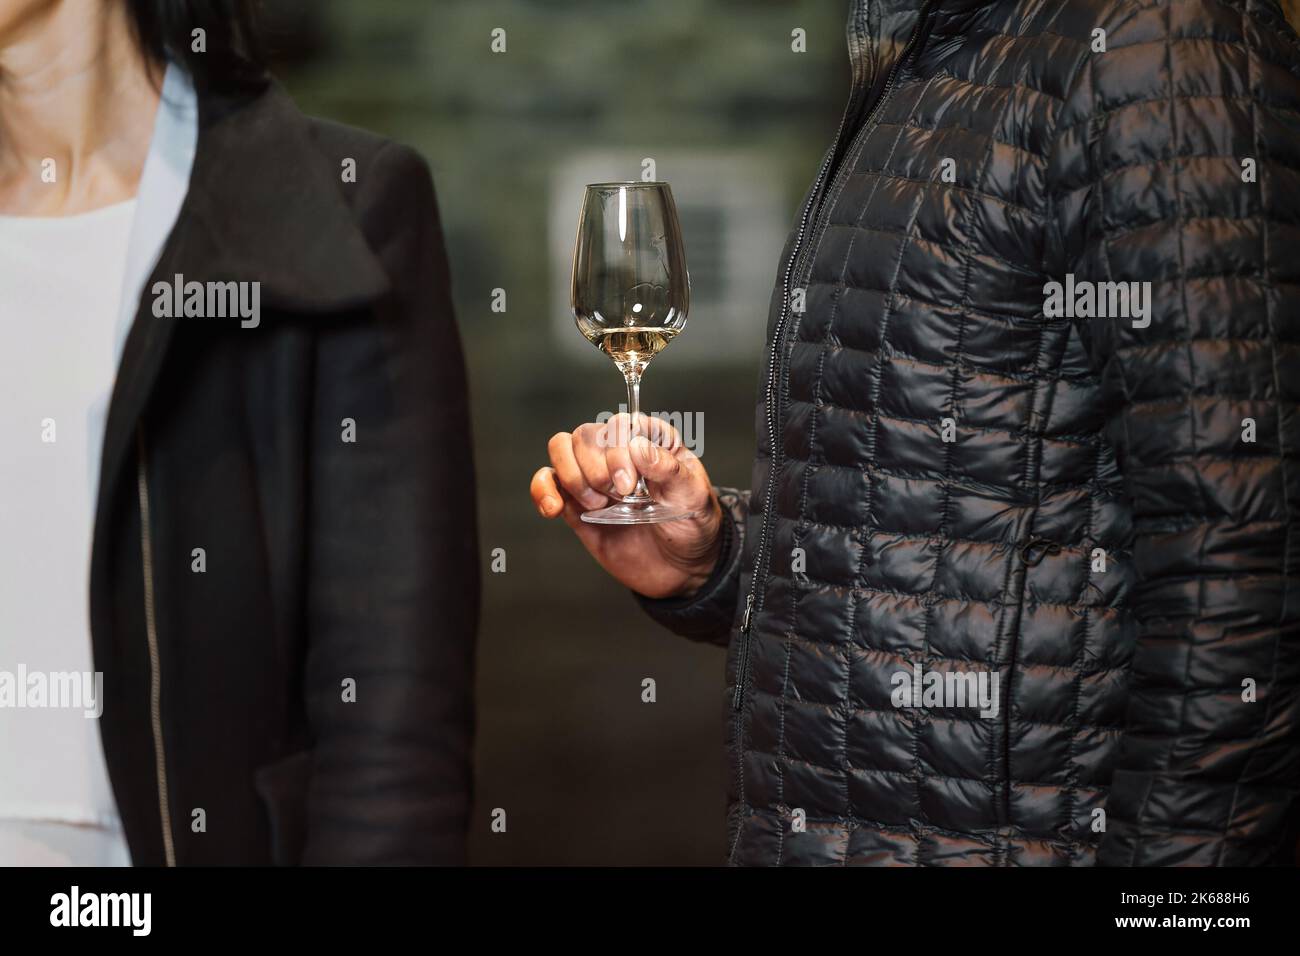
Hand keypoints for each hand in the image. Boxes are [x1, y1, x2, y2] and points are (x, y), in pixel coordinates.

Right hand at [530, 413, 722, 598]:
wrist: (682, 569)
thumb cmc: (694, 525)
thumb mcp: (693, 496)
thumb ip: (668, 469)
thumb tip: (637, 446)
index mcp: (652, 440)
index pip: (621, 425)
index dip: (618, 450)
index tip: (630, 484)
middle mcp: (620, 452)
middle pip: (586, 435)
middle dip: (596, 468)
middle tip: (619, 496)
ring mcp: (595, 476)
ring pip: (561, 448)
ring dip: (572, 477)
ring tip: (596, 505)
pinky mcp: (576, 503)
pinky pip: (546, 482)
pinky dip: (542, 490)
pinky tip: (554, 509)